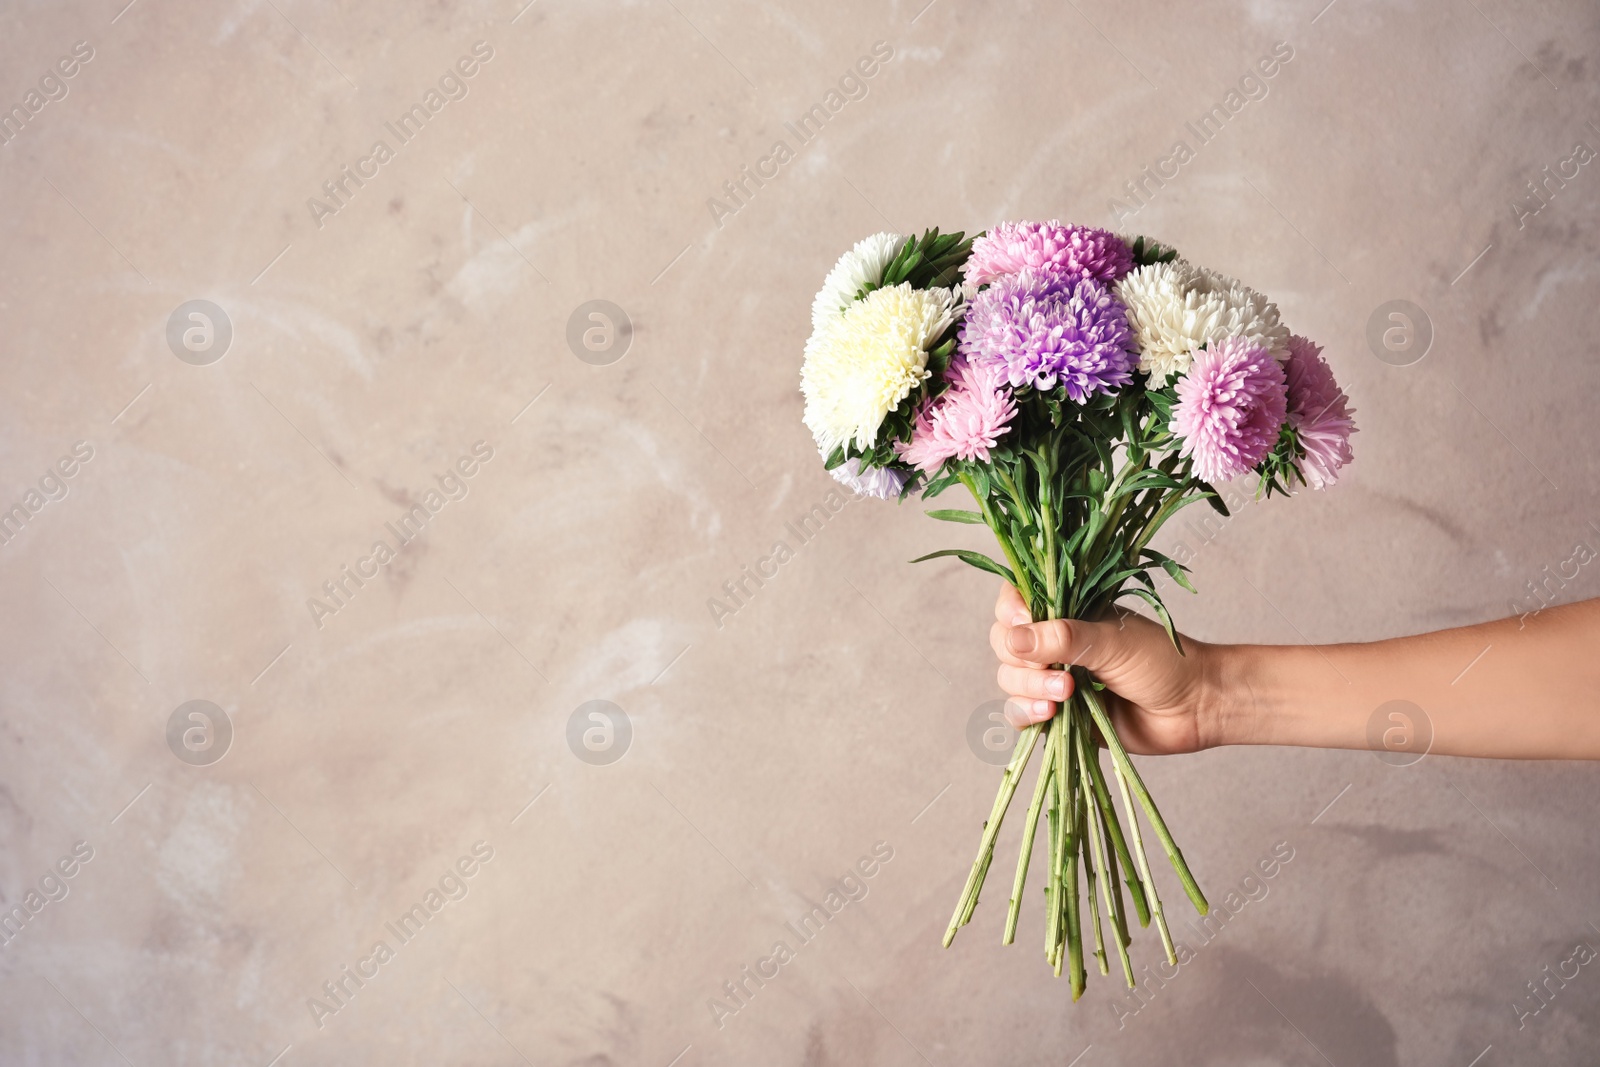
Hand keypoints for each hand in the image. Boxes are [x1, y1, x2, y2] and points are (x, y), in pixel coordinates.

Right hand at [989, 583, 1220, 753]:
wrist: (1194, 708)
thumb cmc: (1163, 661)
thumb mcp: (1113, 641)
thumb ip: (1063, 639)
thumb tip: (1013, 639)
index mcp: (1066, 610)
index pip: (1016, 600)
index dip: (1009, 610)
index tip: (1022, 621)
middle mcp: (1054, 642)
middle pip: (1005, 644)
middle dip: (1024, 662)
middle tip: (1061, 675)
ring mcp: (1053, 678)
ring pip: (1010, 679)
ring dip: (1028, 689)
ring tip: (1066, 697)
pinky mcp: (1057, 713)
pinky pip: (1019, 713)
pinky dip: (1026, 714)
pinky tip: (1050, 715)